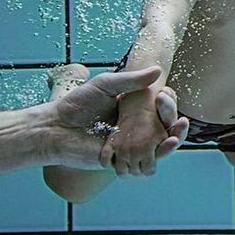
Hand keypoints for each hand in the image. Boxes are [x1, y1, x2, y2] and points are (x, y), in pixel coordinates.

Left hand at [46, 65, 188, 169]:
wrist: (54, 126)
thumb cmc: (77, 103)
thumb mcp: (105, 85)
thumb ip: (130, 80)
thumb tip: (158, 70)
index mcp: (133, 112)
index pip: (159, 110)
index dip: (168, 104)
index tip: (166, 95)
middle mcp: (134, 131)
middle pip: (164, 130)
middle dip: (175, 125)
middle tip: (180, 119)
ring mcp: (128, 148)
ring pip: (157, 149)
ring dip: (171, 144)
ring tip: (175, 138)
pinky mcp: (120, 162)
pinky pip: (142, 163)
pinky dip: (155, 157)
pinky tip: (162, 148)